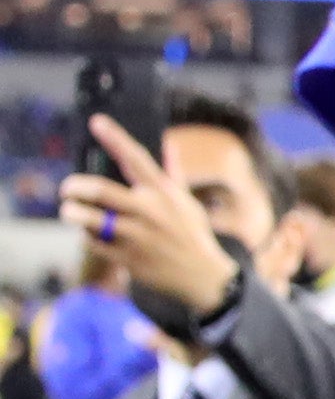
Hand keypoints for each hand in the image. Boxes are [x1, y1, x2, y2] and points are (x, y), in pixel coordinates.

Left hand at [59, 115, 237, 321]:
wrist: (202, 277)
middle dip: (76, 187)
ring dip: (73, 213)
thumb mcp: (187, 202)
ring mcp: (137, 236)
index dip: (115, 137)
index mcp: (162, 192)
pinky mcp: (128, 258)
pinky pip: (94, 244)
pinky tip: (89, 234)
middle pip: (101, 191)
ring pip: (91, 220)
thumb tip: (171, 145)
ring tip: (69, 211)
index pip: (136, 158)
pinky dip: (87, 237)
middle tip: (68, 189)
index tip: (96, 121)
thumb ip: (173, 173)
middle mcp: (149, 211)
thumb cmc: (192, 235)